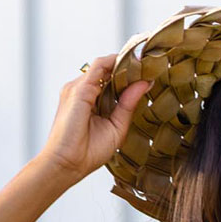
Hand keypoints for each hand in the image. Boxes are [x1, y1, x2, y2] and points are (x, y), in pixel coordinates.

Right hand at [38, 55, 151, 182]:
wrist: (68, 164)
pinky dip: (116, 62)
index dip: (129, 74)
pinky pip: (100, 67)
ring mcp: (79, 88)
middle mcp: (83, 90)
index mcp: (91, 100)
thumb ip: (128, 105)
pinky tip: (133, 62)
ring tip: (146, 57)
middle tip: (152, 58)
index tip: (150, 69)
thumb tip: (145, 84)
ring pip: (104, 66)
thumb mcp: (117, 127)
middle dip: (129, 64)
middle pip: (108, 70)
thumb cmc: (89, 152)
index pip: (110, 80)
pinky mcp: (79, 89)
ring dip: (125, 61)